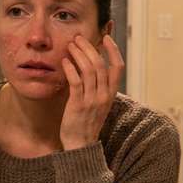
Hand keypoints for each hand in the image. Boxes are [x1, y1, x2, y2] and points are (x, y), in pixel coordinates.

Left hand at [60, 34, 124, 150]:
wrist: (80, 144)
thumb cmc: (87, 122)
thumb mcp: (98, 103)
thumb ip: (98, 86)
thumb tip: (91, 65)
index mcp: (111, 94)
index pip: (118, 67)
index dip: (113, 50)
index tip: (105, 37)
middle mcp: (104, 95)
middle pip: (100, 65)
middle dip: (89, 48)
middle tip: (79, 38)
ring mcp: (92, 100)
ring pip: (88, 70)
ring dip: (78, 54)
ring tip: (70, 45)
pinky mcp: (78, 105)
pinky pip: (76, 82)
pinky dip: (70, 69)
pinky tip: (65, 61)